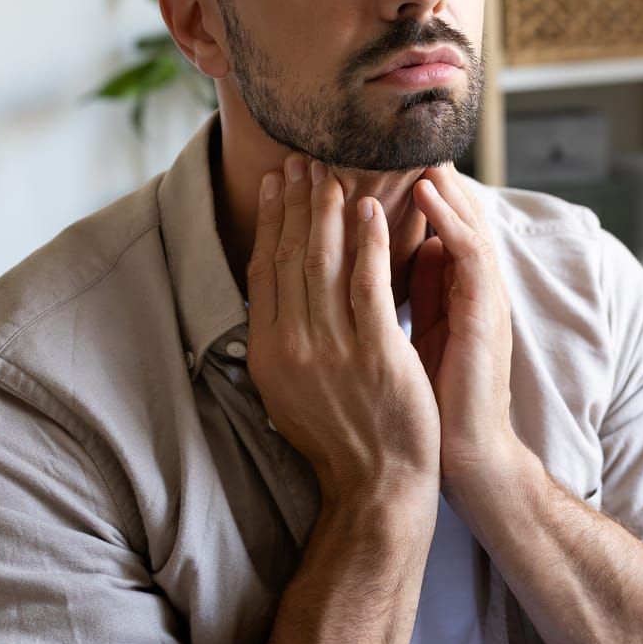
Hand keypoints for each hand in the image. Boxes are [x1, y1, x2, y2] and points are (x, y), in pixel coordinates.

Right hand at [245, 153, 438, 503]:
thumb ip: (282, 343)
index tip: (276, 183)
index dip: (271, 222)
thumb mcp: (291, 391)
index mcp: (270, 353)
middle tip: (300, 158)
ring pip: (325, 262)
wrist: (377, 485)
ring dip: (327, 211)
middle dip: (296, 202)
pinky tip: (370, 210)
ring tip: (332, 171)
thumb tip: (271, 300)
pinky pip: (368, 284)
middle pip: (290, 257)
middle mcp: (293, 346)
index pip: (265, 271)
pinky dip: (367, 243)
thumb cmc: (342, 438)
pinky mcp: (375, 352)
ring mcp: (334, 349)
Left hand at [408, 164, 520, 492]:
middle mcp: (473, 289)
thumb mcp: (415, 334)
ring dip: (442, 185)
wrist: (465, 455)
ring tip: (416, 146)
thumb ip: (413, 292)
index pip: (434, 226)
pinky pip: (471, 256)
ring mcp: (484, 299)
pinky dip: (452, 221)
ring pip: (467, 225)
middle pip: (454, 215)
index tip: (381, 155)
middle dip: (430, 174)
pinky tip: (429, 196)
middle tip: (404, 134)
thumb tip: (395, 253)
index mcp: (454, 292)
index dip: (413, 190)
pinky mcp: (486, 316)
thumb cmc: (434, 401)